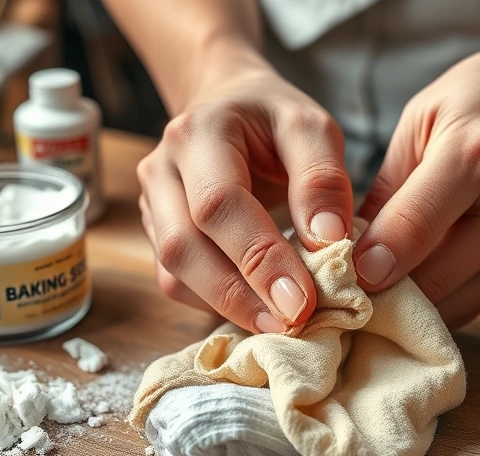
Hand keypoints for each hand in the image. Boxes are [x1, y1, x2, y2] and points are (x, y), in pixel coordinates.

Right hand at [137, 64, 352, 333]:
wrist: (229, 107)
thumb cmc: (274, 121)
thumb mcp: (311, 127)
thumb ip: (322, 178)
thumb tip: (328, 240)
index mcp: (200, 132)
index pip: (219, 204)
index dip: (260, 257)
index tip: (303, 299)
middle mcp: (162, 168)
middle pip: (185, 246)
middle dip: (240, 294)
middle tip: (294, 322)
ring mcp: (151, 204)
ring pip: (174, 273)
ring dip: (227, 307)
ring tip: (281, 324)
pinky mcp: (157, 234)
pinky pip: (176, 283)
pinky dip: (216, 304)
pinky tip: (258, 311)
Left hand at [353, 31, 479, 327]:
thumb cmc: (478, 102)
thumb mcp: (417, 124)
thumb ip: (384, 191)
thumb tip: (345, 252)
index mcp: (477, 159)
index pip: (415, 228)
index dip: (368, 261)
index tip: (336, 275)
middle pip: (432, 281)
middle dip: (379, 293)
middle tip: (337, 291)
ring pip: (447, 307)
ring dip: (404, 307)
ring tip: (367, 291)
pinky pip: (464, 307)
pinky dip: (430, 304)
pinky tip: (405, 288)